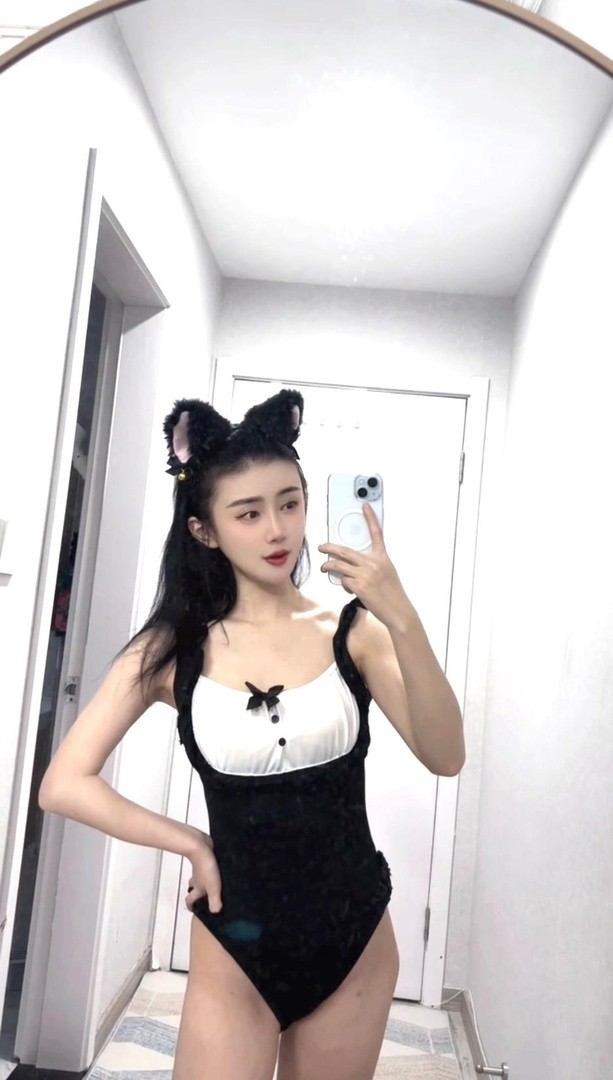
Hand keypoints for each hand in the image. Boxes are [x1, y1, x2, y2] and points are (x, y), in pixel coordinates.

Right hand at [185, 832, 222, 913]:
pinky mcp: (204, 859)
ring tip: (218, 883)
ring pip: (200, 877)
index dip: (190, 906)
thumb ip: (214, 900)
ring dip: (205, 880)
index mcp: (198, 888)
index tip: (194, 910)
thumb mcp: (212, 887)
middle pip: (194, 888)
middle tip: (209, 895)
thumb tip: (215, 912)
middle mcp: (197, 880)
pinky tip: (220, 870)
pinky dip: (211, 870)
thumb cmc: (206, 869)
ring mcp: (199, 869)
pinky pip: (206, 867)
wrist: (200, 847)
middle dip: (198, 892)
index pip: (189, 900)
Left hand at [318, 502, 408, 626]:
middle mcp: (373, 563)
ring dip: (328, 566)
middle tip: (321, 547)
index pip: (376, 533)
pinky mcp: (359, 586)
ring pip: (339, 566)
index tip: (365, 506)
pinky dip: (343, 584)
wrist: (398, 611)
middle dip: (329, 548)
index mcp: (382, 558)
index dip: (370, 518)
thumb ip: (371, 567)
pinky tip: (349, 589)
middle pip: (345, 551)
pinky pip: (343, 580)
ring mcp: (365, 574)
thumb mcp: (386, 574)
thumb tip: (351, 569)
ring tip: (324, 568)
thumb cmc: (392, 594)